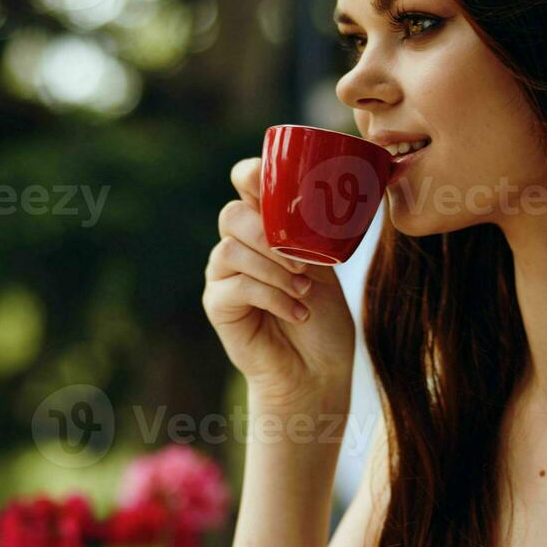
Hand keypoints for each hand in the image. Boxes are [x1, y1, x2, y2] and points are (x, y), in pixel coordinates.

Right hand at [202, 157, 357, 422]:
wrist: (316, 372)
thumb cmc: (324, 319)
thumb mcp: (325, 266)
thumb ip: (314, 233)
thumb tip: (328, 195)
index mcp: (264, 227)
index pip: (244, 184)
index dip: (251, 174)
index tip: (275, 183)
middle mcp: (238, 246)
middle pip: (232, 215)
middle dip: (267, 233)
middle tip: (302, 260)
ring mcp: (223, 275)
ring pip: (231, 250)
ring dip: (274, 269)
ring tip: (304, 290)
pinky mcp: (218, 305)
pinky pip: (237, 287)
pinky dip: (272, 296)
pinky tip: (297, 312)